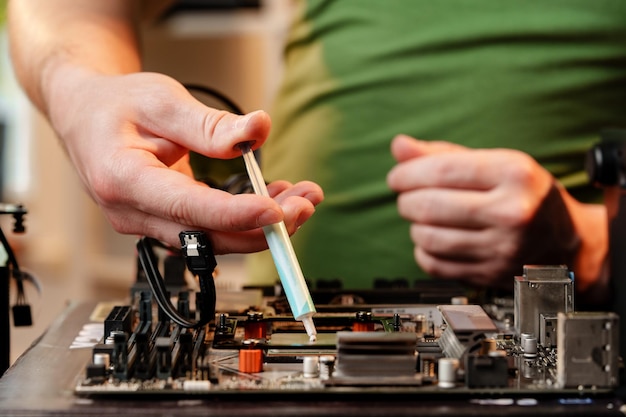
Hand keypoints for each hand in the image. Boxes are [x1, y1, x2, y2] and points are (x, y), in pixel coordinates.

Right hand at [47, 70, 323, 252]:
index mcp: (123, 180)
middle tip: (305, 205)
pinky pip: (209, 230)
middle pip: (207, 234)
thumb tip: (257, 131)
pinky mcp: (163, 222)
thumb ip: (209, 124)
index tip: (277, 212)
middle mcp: (133, 213)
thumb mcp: (161, 100)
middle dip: (262, 226)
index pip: (187, 208)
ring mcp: (147, 222)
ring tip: (302, 199)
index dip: (235, 215)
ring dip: (260, 225)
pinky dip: (245, 219)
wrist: (86, 116)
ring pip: (212, 238)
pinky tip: (275, 200)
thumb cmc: (115, 105)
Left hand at [387, 134, 605, 291]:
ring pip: (427, 237)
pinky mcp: (491, 274)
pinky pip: (434, 264)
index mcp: (514, 174)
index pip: (441, 171)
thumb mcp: (495, 163)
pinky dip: (423, 250)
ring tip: (423, 217)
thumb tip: (400, 145)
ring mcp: (502, 248)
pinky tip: (434, 238)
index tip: (397, 177)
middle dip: (406, 200)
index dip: (407, 174)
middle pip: (429, 206)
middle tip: (407, 197)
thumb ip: (443, 154)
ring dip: (414, 225)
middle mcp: (512, 212)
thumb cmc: (525, 195)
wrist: (565, 241)